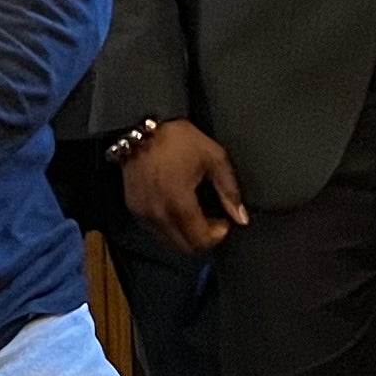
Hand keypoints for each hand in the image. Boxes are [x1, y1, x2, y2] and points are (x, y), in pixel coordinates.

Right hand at [119, 122, 248, 255]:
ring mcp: (143, 213)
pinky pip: (156, 230)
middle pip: (185, 248)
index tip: (224, 220)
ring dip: (186, 235)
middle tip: (212, 220)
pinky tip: (177, 207)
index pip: (201, 241)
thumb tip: (241, 218)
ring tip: (195, 212)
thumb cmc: (178, 140)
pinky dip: (171, 227)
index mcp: (179, 202)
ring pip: (170, 242)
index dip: (217, 236)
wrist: (139, 126)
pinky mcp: (134, 209)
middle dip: (203, 239)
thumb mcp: (213, 157)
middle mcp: (158, 214)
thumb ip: (229, 190)